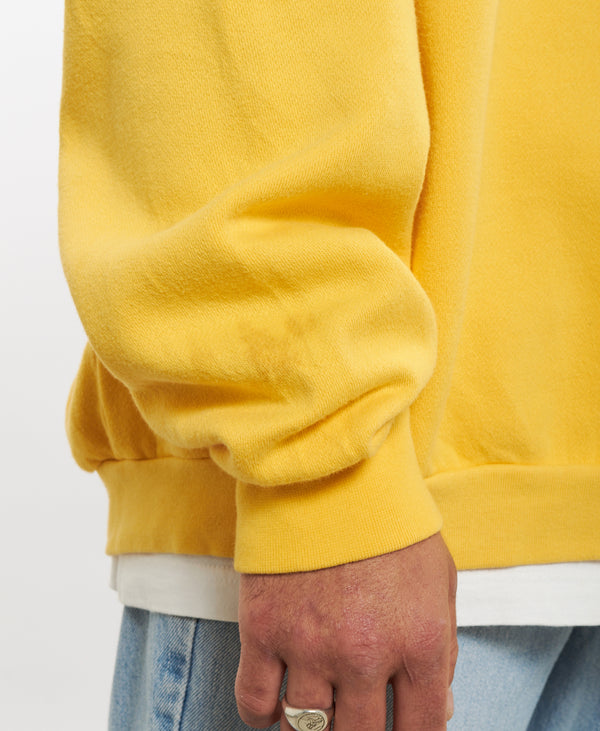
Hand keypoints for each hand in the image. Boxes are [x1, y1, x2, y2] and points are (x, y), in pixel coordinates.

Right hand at [235, 532, 457, 729]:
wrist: (333, 470)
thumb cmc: (390, 523)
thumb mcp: (440, 580)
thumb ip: (444, 649)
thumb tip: (438, 707)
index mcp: (420, 645)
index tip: (396, 728)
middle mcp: (366, 656)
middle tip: (354, 715)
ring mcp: (310, 646)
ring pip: (307, 728)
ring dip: (314, 726)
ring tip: (317, 707)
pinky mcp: (263, 629)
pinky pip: (253, 702)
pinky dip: (262, 714)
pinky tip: (275, 705)